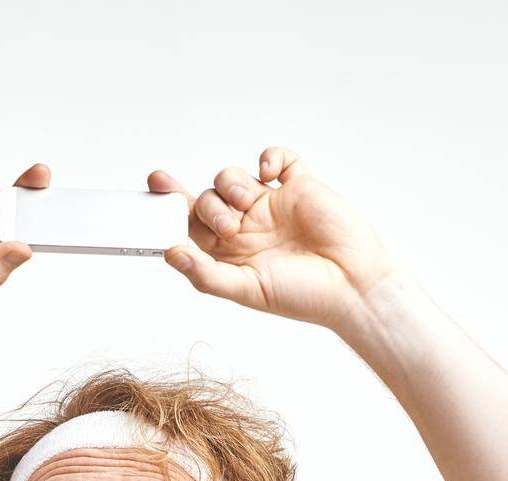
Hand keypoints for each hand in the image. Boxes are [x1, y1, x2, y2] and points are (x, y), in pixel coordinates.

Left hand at [149, 147, 397, 332]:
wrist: (354, 286)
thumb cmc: (304, 297)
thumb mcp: (246, 291)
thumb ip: (205, 273)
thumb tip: (169, 253)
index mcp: (230, 253)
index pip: (190, 224)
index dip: (170, 205)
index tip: (154, 186)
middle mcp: (248, 227)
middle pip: (207, 199)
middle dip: (209, 207)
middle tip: (228, 226)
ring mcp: (273, 205)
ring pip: (234, 177)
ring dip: (233, 185)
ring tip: (249, 207)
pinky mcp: (300, 187)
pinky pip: (278, 159)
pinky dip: (269, 157)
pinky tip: (268, 172)